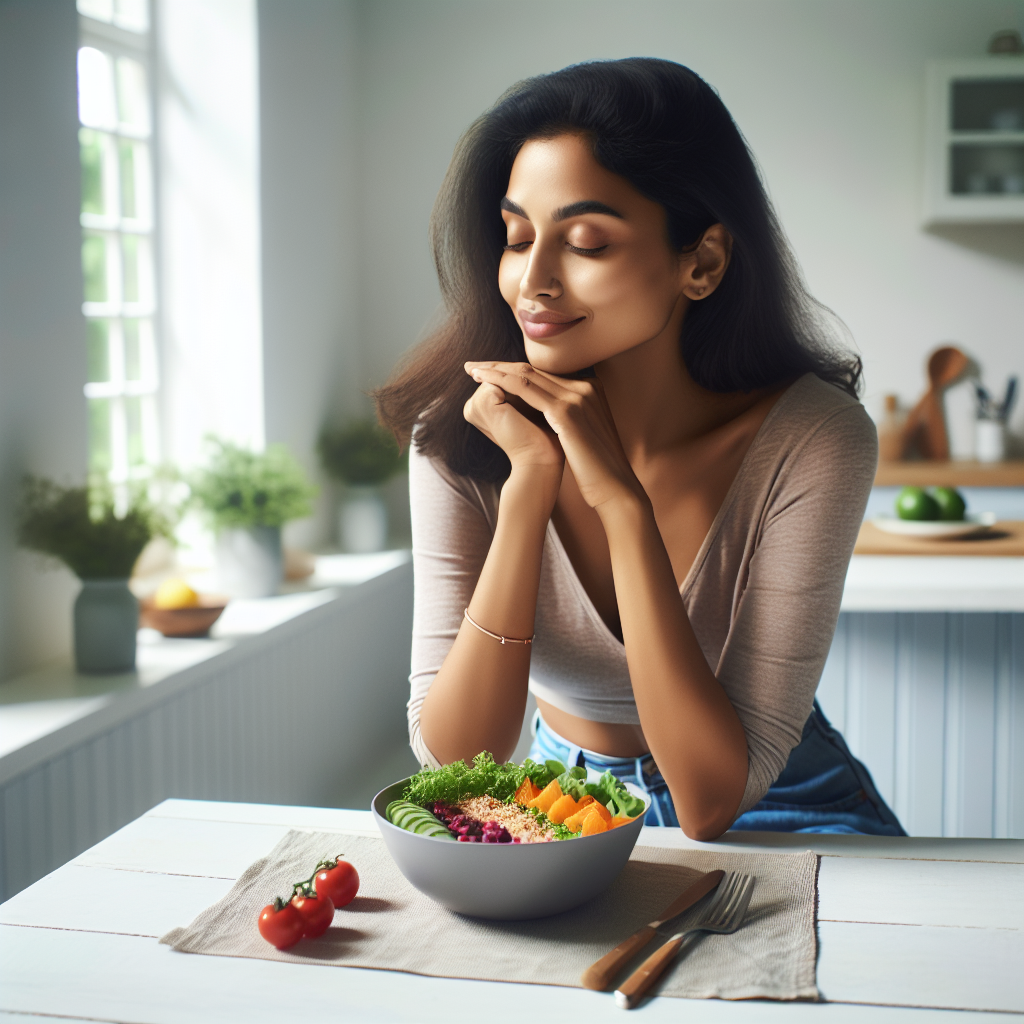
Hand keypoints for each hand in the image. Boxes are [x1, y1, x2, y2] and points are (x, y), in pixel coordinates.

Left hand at [465, 362, 642, 511]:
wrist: (616, 487)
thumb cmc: (597, 468)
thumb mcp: (584, 435)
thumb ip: (569, 419)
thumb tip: (547, 419)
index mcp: (590, 389)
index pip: (544, 375)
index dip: (514, 371)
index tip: (491, 372)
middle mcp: (585, 387)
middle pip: (533, 370)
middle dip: (500, 366)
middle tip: (474, 366)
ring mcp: (577, 396)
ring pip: (526, 375)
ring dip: (495, 370)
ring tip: (473, 370)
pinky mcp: (567, 412)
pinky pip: (526, 389)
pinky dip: (501, 381)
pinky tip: (483, 381)